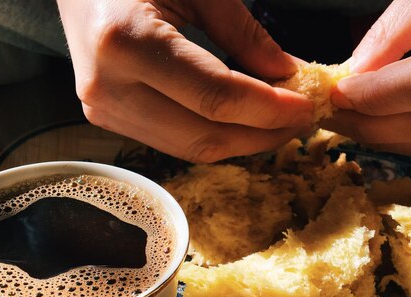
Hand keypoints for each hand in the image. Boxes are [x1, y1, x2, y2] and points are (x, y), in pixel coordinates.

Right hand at [57, 0, 312, 162]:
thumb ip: (243, 32)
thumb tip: (287, 76)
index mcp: (125, 40)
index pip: (215, 96)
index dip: (268, 109)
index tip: (309, 105)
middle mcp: (107, 87)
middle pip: (203, 135)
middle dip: (261, 135)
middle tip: (302, 120)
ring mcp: (102, 109)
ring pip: (189, 149)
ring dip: (240, 142)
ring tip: (277, 123)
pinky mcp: (105, 118)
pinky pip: (172, 142)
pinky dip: (213, 136)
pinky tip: (240, 122)